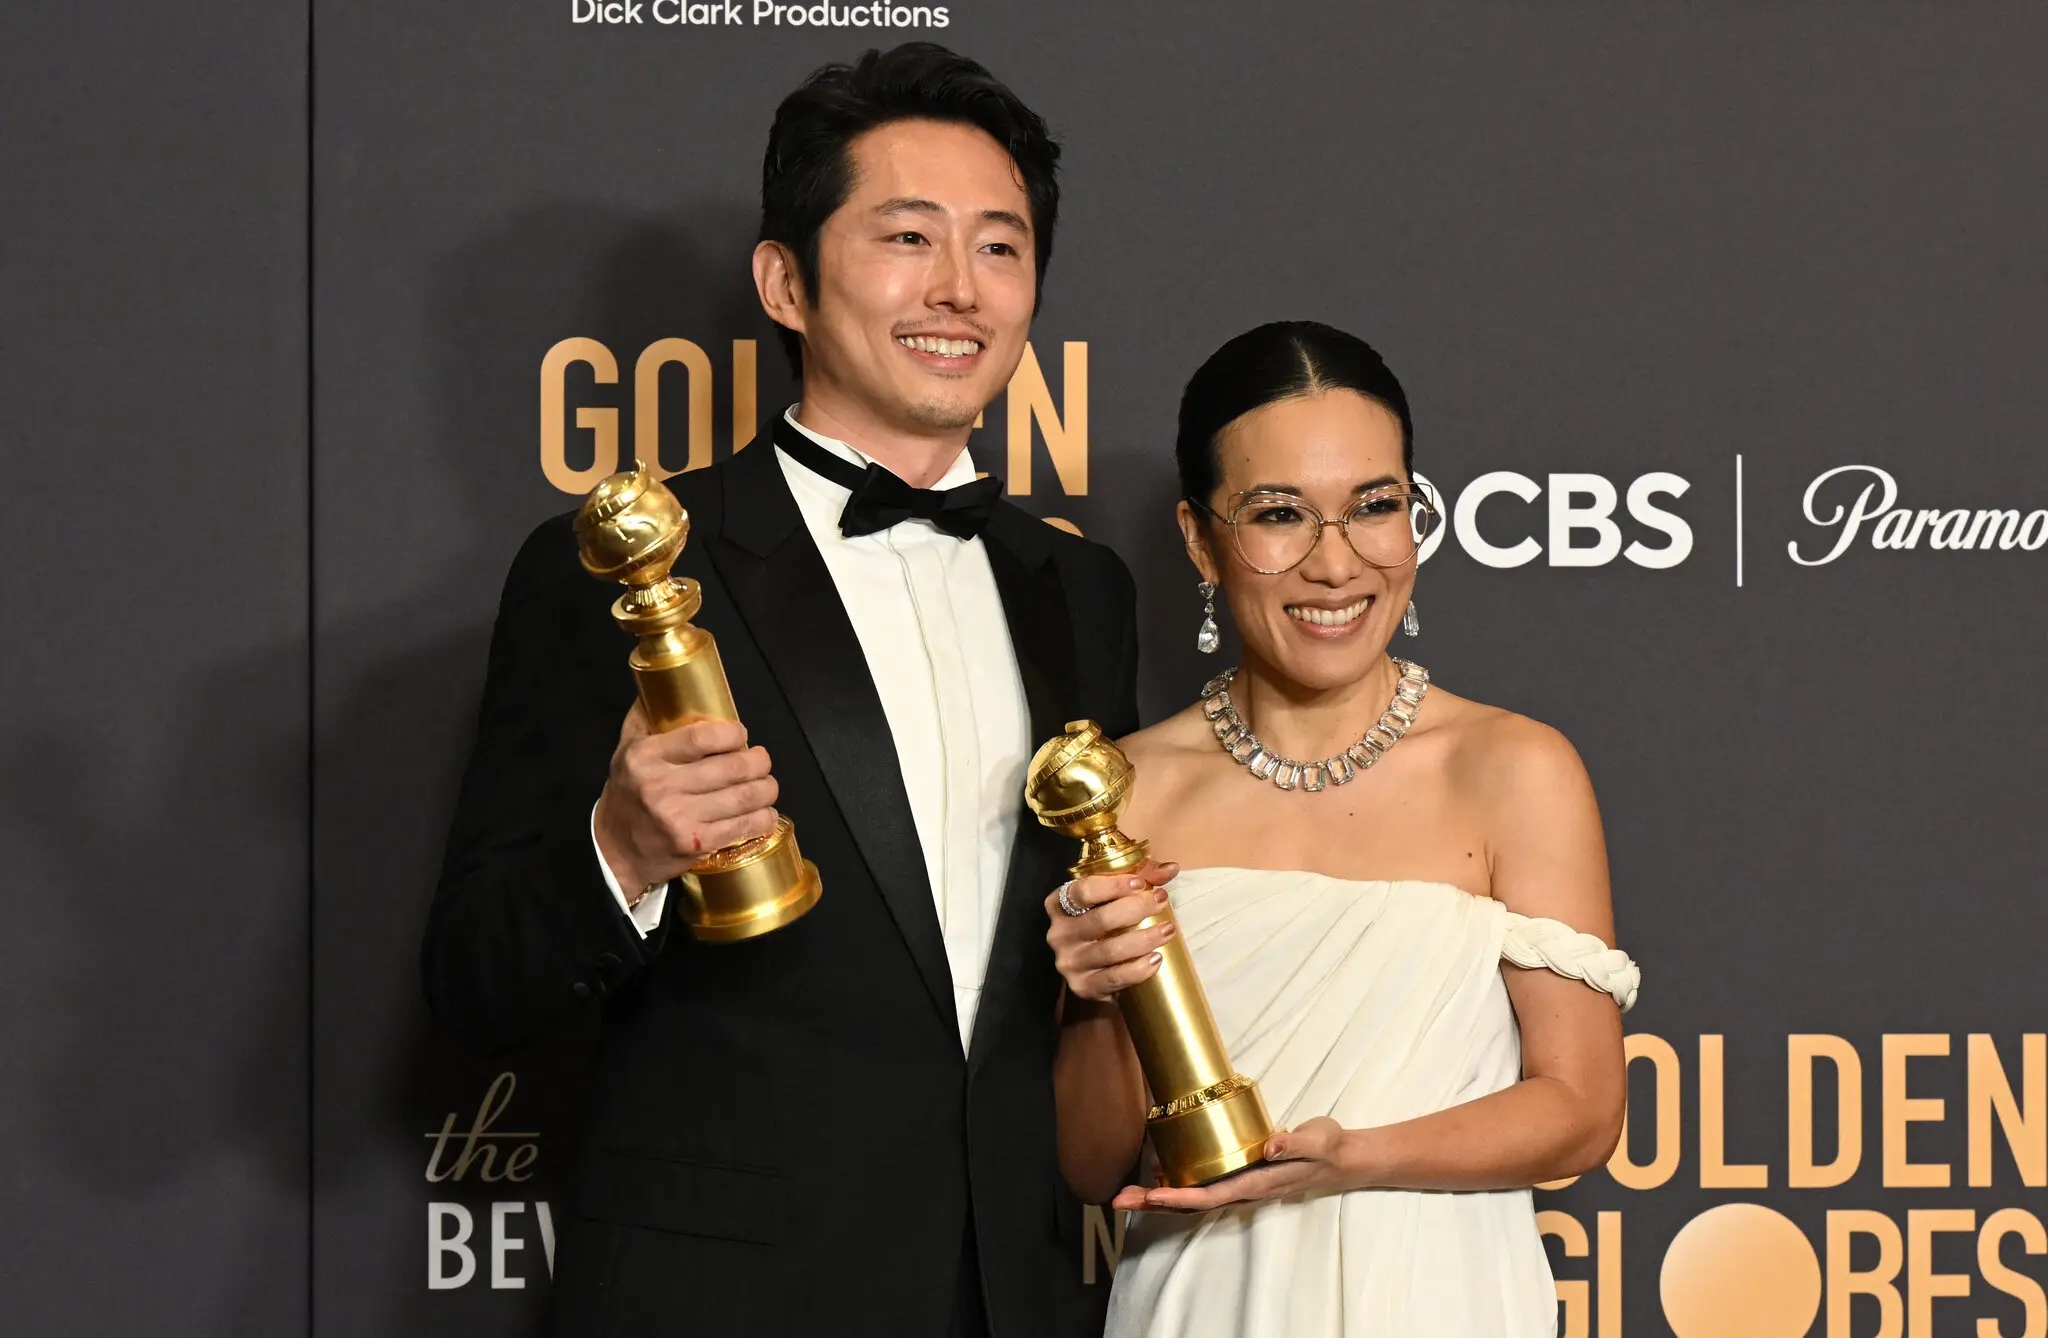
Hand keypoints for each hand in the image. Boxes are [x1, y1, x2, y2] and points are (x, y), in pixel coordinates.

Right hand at [593, 703, 778, 891]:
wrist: (615, 852)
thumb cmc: (627, 795)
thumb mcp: (626, 751)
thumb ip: (646, 718)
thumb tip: (666, 684)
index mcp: (645, 757)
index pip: (702, 736)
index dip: (733, 734)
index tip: (741, 736)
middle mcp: (660, 786)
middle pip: (732, 766)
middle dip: (759, 762)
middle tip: (761, 761)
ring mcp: (679, 818)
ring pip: (744, 797)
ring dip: (766, 789)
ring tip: (767, 785)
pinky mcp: (695, 844)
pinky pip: (743, 827)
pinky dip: (763, 818)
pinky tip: (765, 813)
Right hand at [1045, 859, 1180, 1001]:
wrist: (1092, 972)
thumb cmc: (1104, 925)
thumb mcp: (1114, 898)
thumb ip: (1141, 878)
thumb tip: (1171, 868)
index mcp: (1059, 905)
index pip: (1082, 891)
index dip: (1113, 885)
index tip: (1141, 883)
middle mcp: (1059, 934)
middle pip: (1100, 919)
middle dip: (1136, 908)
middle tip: (1162, 901)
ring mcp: (1069, 963)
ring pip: (1111, 950)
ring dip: (1145, 938)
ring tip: (1168, 930)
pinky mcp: (1083, 986)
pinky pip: (1115, 978)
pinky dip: (1139, 969)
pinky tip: (1156, 959)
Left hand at [1108, 1118, 1355, 1212]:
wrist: (1340, 1158)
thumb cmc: (1327, 1148)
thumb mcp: (1316, 1140)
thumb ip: (1294, 1143)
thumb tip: (1269, 1146)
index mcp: (1256, 1184)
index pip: (1211, 1195)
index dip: (1180, 1197)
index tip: (1151, 1196)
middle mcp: (1242, 1190)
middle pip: (1192, 1203)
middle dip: (1154, 1203)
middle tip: (1118, 1200)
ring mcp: (1239, 1185)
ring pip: (1192, 1197)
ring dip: (1157, 1198)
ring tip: (1124, 1195)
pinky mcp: (1238, 1175)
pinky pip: (1201, 1186)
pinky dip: (1174, 1187)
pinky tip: (1155, 1179)